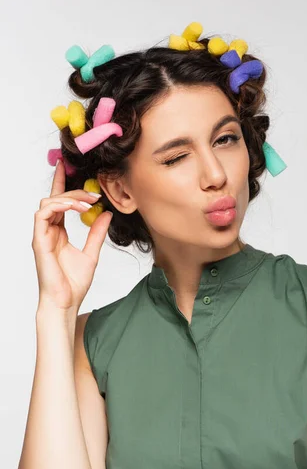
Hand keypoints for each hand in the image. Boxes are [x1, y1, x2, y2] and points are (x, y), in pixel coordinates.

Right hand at [32, 159, 112, 310]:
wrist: (66, 302)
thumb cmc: (74, 283)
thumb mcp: (92, 253)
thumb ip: (97, 233)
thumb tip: (106, 214)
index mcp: (58, 233)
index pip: (58, 202)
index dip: (61, 183)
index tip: (67, 166)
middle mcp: (48, 231)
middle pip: (55, 199)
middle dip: (74, 191)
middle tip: (94, 194)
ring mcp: (42, 235)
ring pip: (48, 203)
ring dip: (69, 198)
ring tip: (88, 202)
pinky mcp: (39, 240)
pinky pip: (43, 214)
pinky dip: (60, 206)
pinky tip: (77, 208)